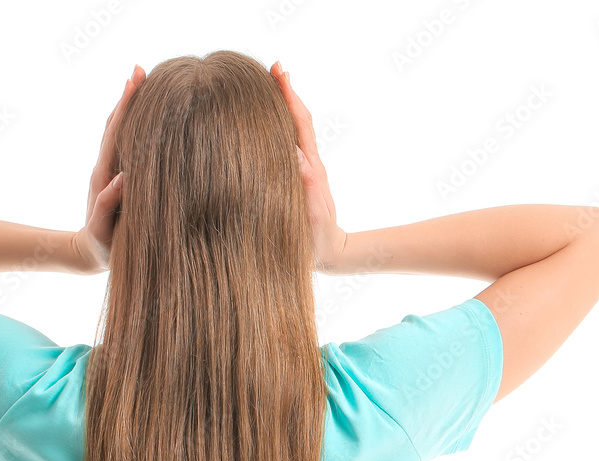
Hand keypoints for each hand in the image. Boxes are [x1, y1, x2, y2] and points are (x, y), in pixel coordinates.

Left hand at [72, 64, 146, 273]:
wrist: (87, 253)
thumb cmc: (99, 245)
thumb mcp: (102, 229)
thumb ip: (108, 205)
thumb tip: (121, 178)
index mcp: (104, 175)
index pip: (116, 133)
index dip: (126, 106)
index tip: (135, 80)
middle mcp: (106, 167)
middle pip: (116, 123)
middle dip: (128, 96)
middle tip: (140, 69)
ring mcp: (111, 170)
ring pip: (120, 130)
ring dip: (130, 106)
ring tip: (142, 81)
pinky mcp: (117, 176)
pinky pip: (126, 144)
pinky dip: (133, 125)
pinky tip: (147, 116)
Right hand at [270, 62, 347, 273]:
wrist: (332, 253)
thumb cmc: (319, 239)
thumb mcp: (312, 215)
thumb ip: (306, 186)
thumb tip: (296, 156)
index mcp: (309, 167)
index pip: (298, 124)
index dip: (288, 97)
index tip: (279, 72)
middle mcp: (307, 163)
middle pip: (296, 119)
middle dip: (285, 93)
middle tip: (273, 68)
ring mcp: (303, 170)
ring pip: (293, 131)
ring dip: (282, 107)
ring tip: (270, 87)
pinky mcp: (298, 179)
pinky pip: (287, 146)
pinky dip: (280, 128)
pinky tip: (267, 125)